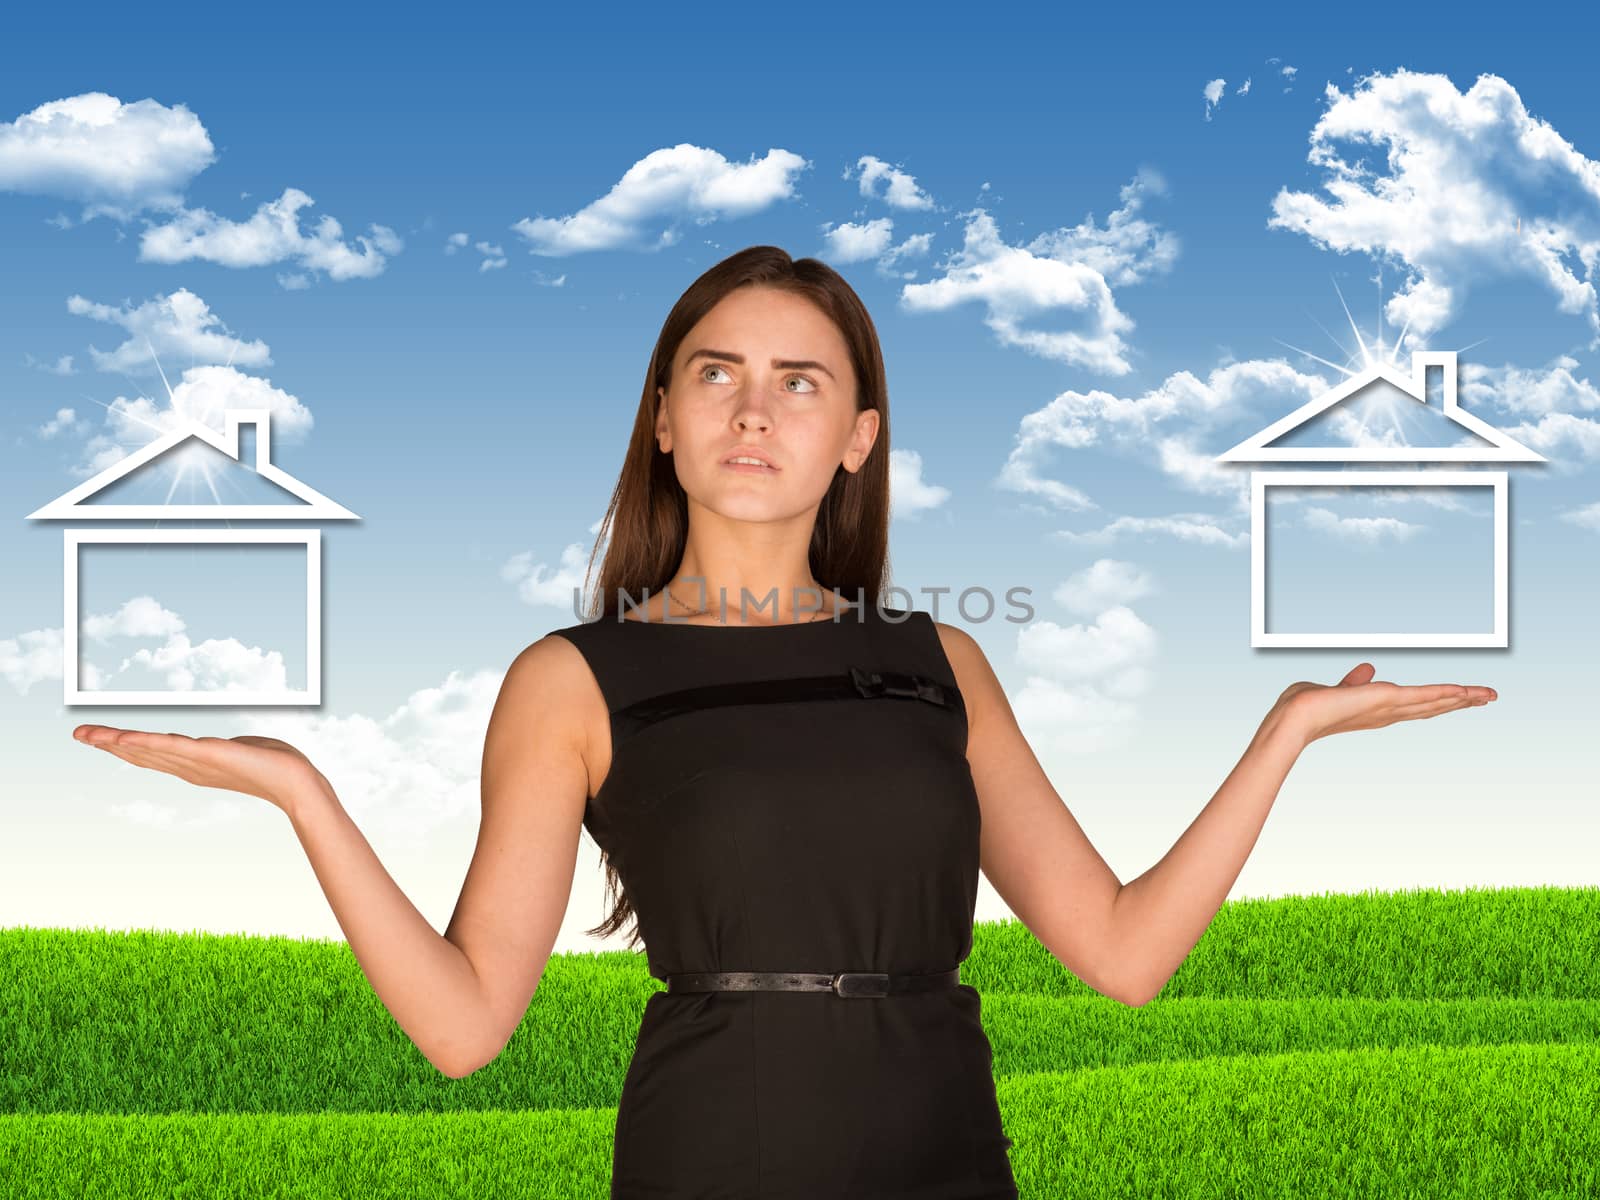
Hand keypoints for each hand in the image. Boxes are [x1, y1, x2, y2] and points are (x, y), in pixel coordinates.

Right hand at [72, 724, 326, 815]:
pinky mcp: (207, 754)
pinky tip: (122, 736)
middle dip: (109, 744)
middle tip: (79, 734)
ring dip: (116, 741)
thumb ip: (223, 747)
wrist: (296, 782)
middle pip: (141, 753)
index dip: (126, 746)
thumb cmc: (275, 765)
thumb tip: (213, 745)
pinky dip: (145, 741)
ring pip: (148, 749)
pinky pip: (170, 746)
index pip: (153, 754)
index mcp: (195, 765)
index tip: (101, 738)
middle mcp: (189, 767)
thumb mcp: (241, 749)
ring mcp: (196, 762)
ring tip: (87, 733)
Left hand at [1275, 662, 1497, 745]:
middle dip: (1462, 702)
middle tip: (1489, 697)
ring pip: (1435, 703)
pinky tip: (1466, 691)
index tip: (1461, 698)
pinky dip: (1445, 693)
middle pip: (1433, 707)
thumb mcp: (1336, 689)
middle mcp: (1388, 713)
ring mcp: (1389, 709)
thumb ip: (1354, 681)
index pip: (1416, 706)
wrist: (1295, 717)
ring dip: (1463, 698)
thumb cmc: (1306, 706)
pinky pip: (1423, 696)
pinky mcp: (1387, 700)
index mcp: (1378, 710)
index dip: (1440, 702)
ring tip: (1488, 695)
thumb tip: (1368, 669)